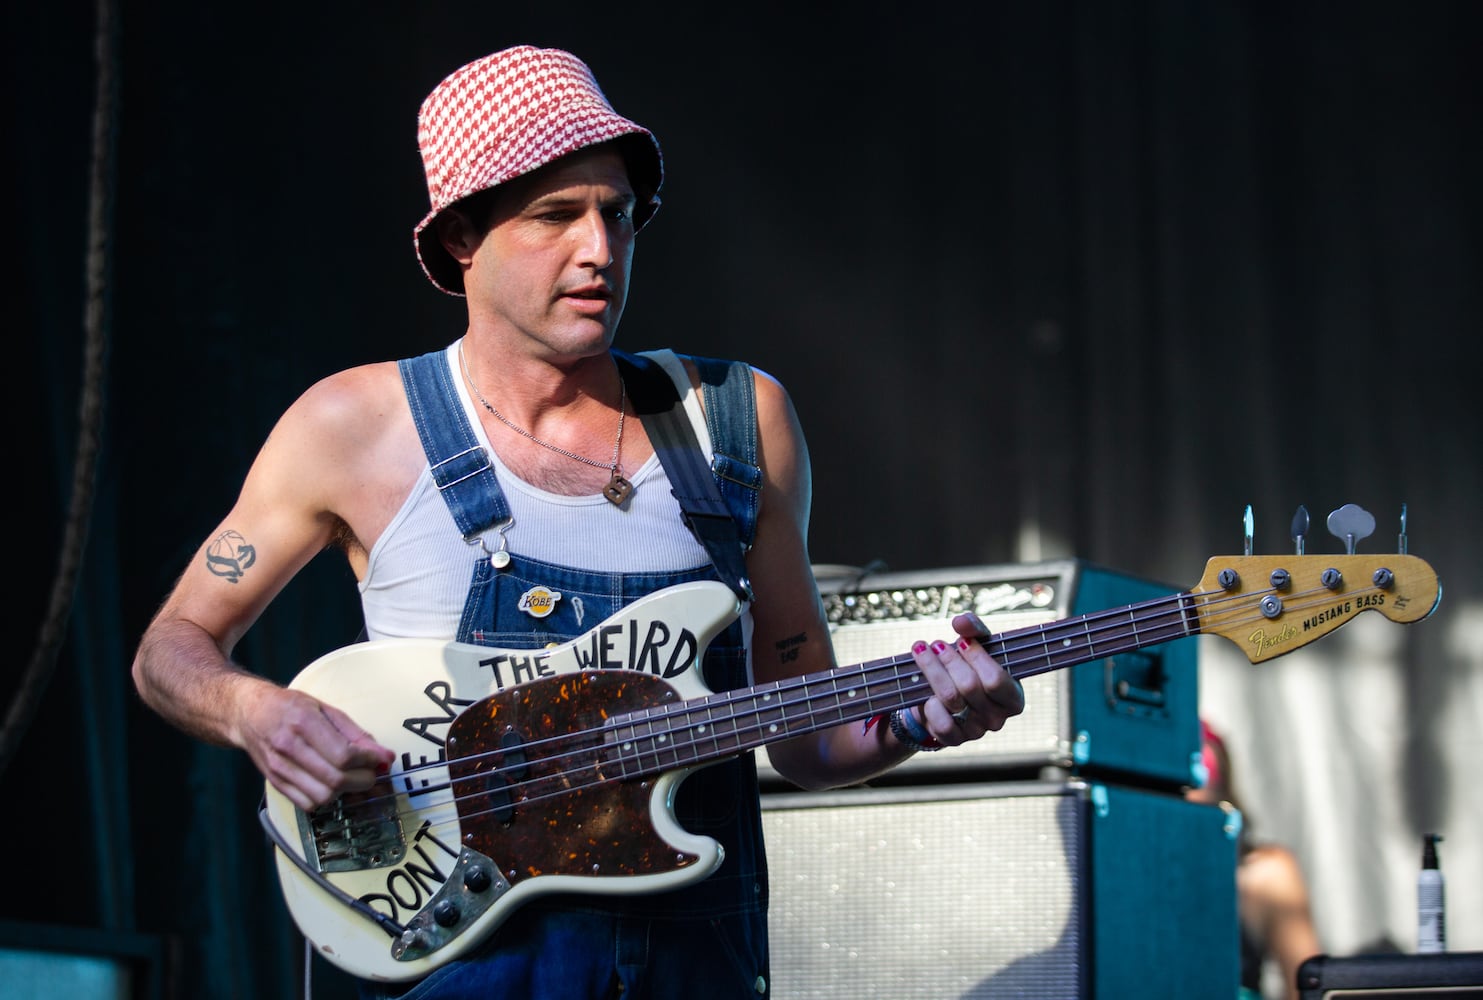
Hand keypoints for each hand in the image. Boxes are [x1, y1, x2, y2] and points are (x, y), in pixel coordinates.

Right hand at [237, 684, 394, 810]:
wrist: (248, 713)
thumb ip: (355, 733)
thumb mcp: (325, 709)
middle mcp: (288, 746)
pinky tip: (331, 784)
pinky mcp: (275, 782)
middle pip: (336, 779)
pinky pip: (307, 804)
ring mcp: (279, 767)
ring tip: (351, 778)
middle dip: (363, 780)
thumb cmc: (288, 707)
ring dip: (345, 792)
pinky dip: (326, 799)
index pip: (344, 755)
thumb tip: (383, 755)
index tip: (380, 760)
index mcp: (303, 722)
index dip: (369, 762)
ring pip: (323, 796)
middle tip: (372, 772)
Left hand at [911, 612, 1023, 746]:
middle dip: (948, 660)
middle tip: (936, 644)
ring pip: (950, 699)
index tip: (961, 640)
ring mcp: (976, 731)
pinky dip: (929, 704)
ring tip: (921, 652)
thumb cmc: (969, 667)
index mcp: (1013, 697)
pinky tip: (925, 690)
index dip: (975, 657)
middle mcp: (998, 718)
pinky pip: (940, 722)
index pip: (996, 679)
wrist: (946, 695)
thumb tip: (961, 622)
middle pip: (969, 686)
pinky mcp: (954, 739)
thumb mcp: (977, 645)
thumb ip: (974, 629)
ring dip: (931, 671)